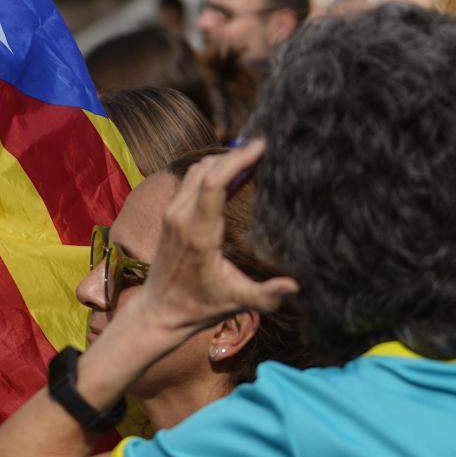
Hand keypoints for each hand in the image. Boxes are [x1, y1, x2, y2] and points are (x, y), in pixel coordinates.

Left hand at [138, 141, 297, 333]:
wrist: (159, 311)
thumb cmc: (200, 306)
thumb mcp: (237, 303)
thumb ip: (266, 295)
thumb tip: (295, 285)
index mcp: (199, 233)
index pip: (213, 183)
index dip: (236, 159)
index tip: (261, 145)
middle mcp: (181, 217)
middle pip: (206, 169)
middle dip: (234, 154)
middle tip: (264, 146)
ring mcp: (172, 213)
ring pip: (196, 171)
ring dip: (222, 160)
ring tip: (252, 156)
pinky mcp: (170, 214)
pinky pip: (190, 180)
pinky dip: (212, 170)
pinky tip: (233, 172)